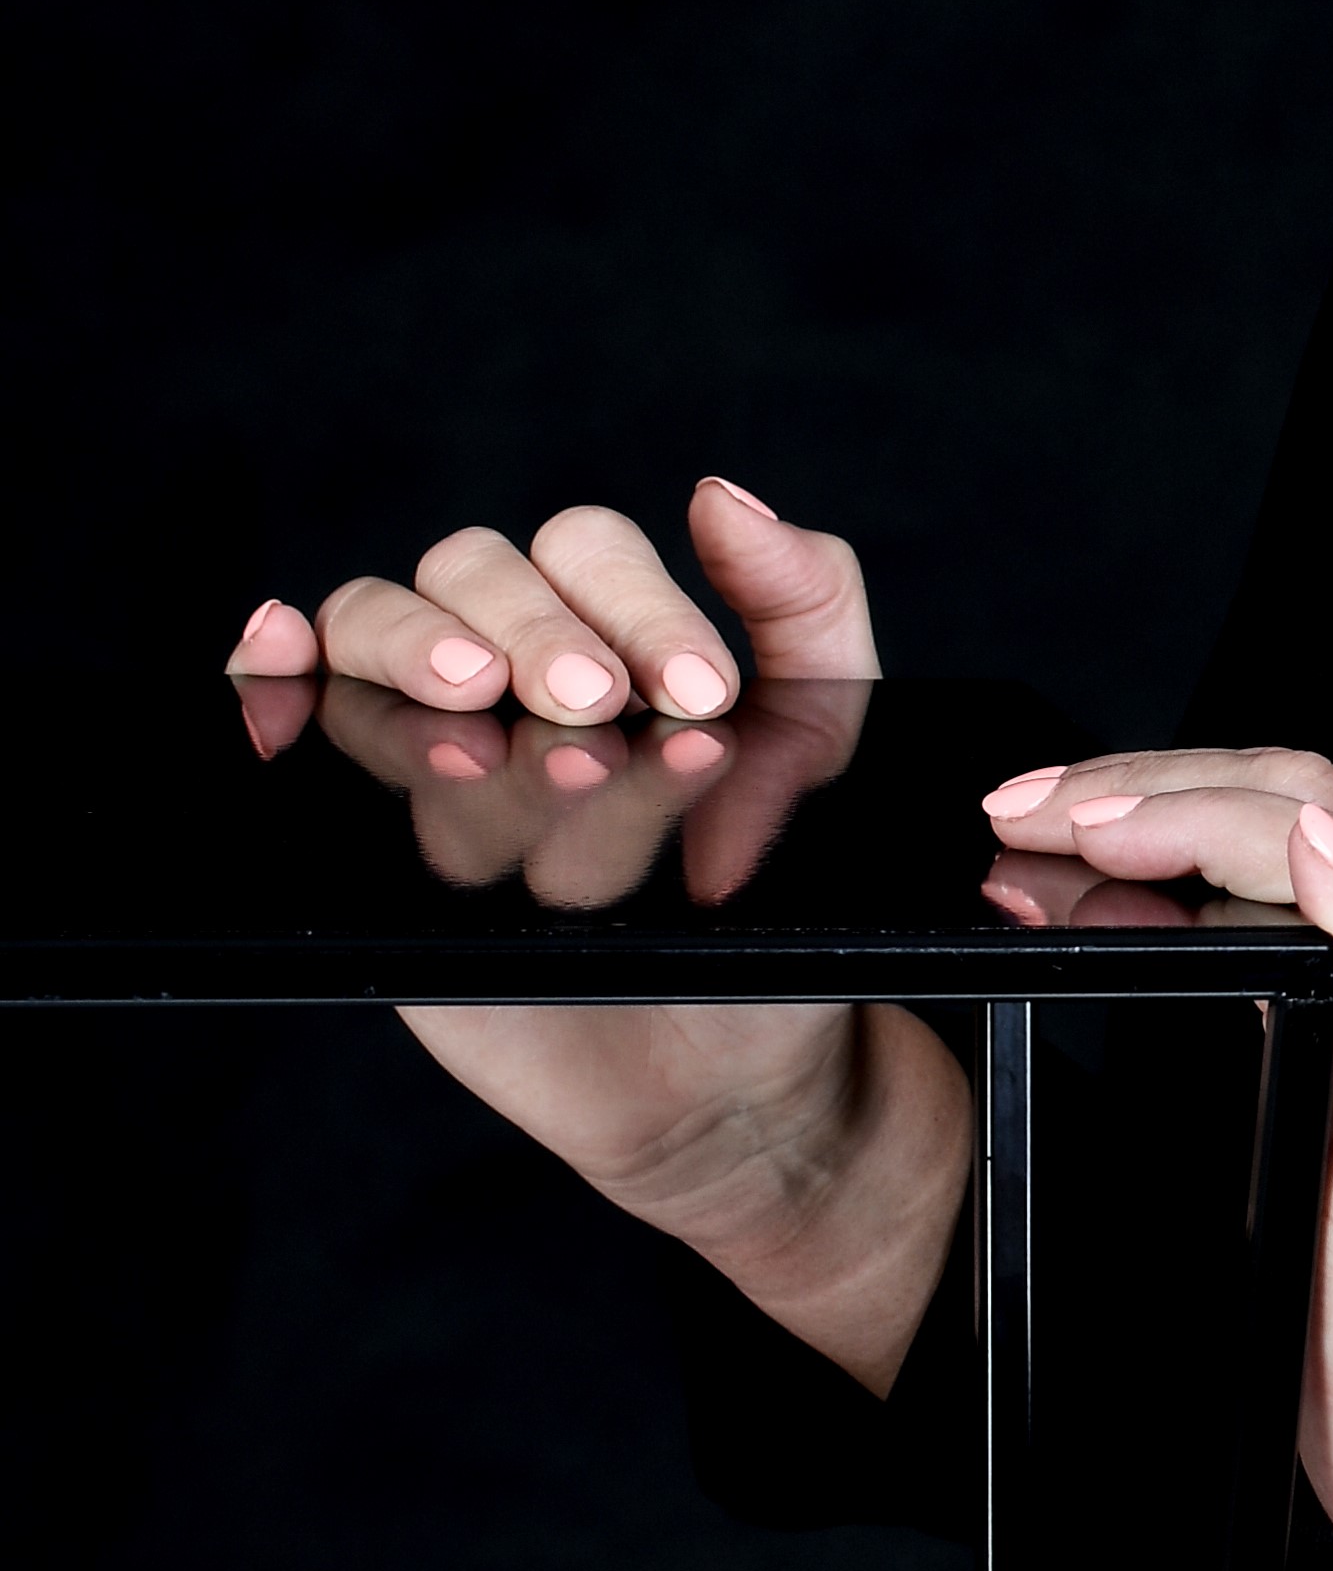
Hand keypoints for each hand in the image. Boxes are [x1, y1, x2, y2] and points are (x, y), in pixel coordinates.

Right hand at [227, 486, 965, 1397]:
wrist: (726, 1075)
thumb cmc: (771, 900)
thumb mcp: (824, 749)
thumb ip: (804, 611)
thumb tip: (716, 494)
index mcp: (611, 628)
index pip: (584, 550)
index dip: (634, 605)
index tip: (698, 696)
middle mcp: (509, 666)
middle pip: (470, 573)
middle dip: (533, 629)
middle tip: (597, 708)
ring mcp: (426, 741)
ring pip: (380, 643)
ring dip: (425, 660)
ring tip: (489, 723)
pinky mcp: (364, 831)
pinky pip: (294, 722)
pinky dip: (270, 672)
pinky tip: (281, 653)